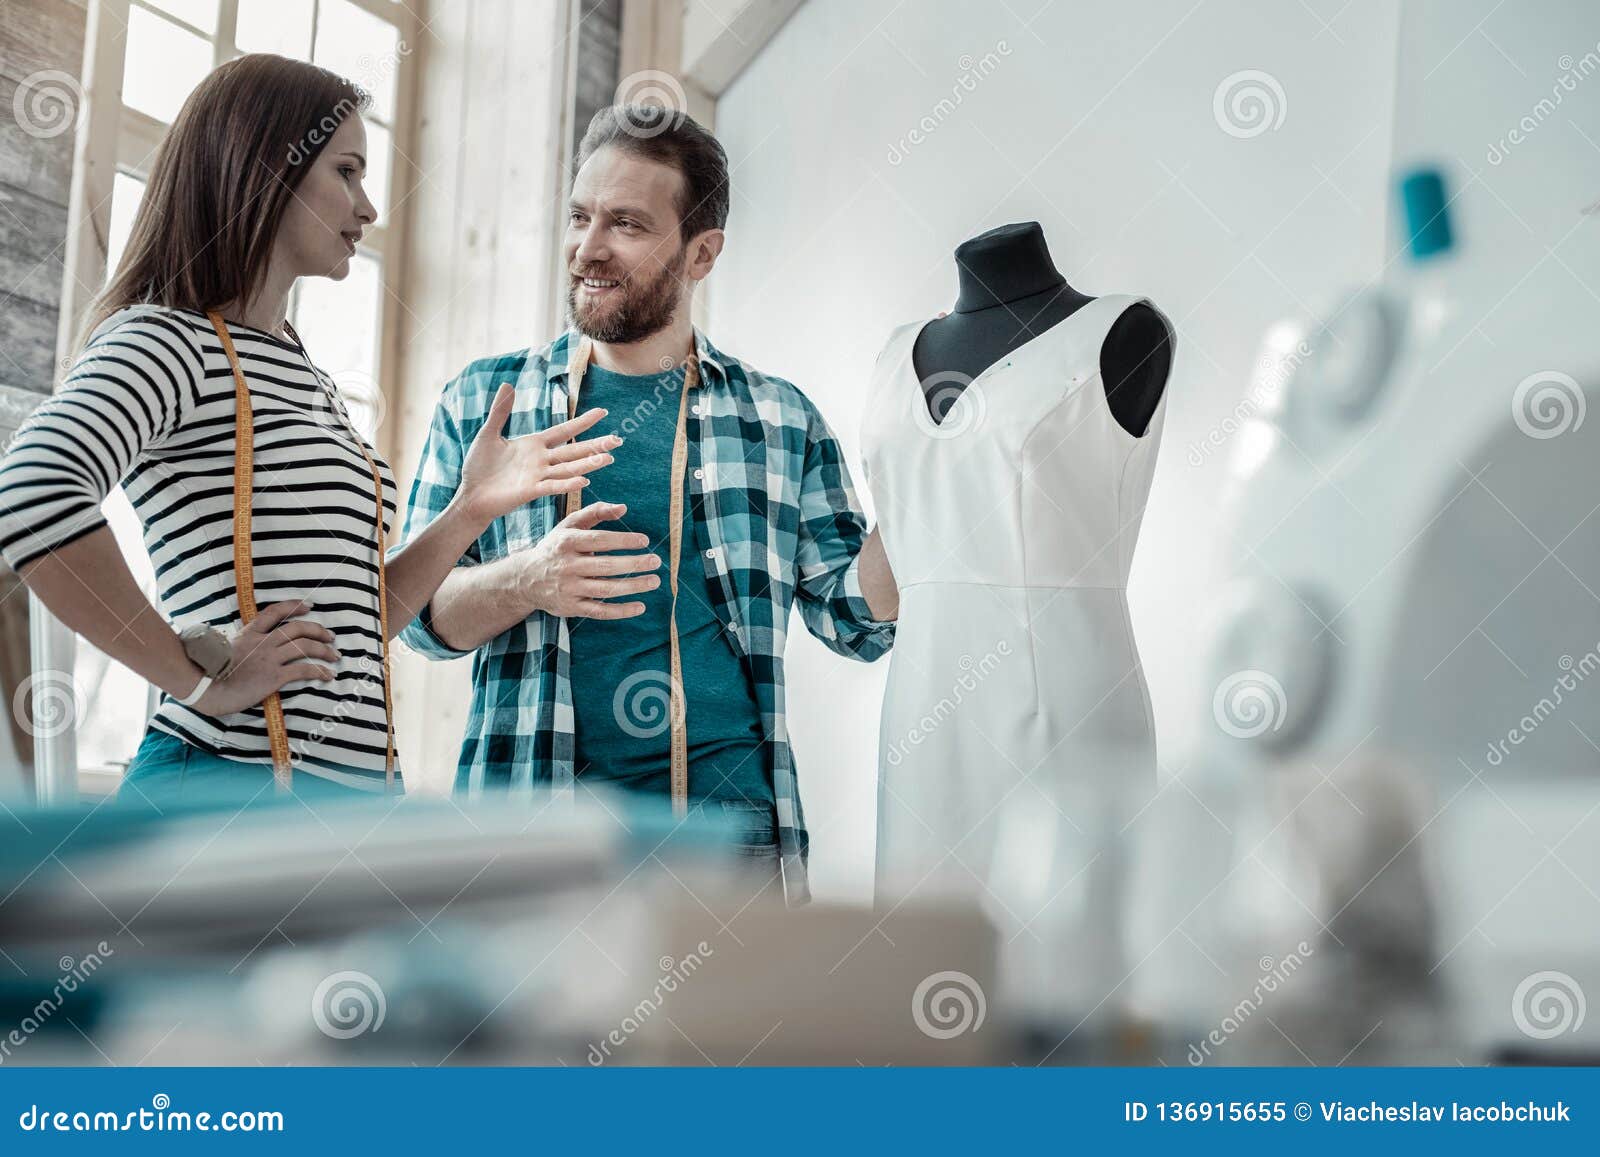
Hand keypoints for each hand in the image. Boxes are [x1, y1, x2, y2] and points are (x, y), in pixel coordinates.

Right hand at [190, 600, 339, 715]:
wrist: (203, 687)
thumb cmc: (208, 672)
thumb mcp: (223, 650)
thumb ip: (240, 645)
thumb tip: (245, 647)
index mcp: (249, 633)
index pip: (274, 612)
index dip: (293, 606)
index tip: (308, 606)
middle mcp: (262, 642)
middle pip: (298, 628)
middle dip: (318, 630)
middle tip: (331, 636)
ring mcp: (269, 658)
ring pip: (305, 647)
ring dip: (324, 651)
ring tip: (335, 656)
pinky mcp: (273, 676)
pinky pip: (303, 670)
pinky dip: (320, 671)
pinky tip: (328, 675)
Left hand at [458, 383, 620, 523]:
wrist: (470, 494)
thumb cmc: (478, 466)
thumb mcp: (488, 433)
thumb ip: (501, 411)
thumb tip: (507, 384)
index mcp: (534, 445)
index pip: (563, 431)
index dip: (582, 422)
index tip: (602, 412)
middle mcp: (541, 460)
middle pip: (574, 450)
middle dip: (596, 445)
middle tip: (618, 440)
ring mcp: (537, 476)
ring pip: (568, 468)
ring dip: (589, 464)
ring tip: (608, 458)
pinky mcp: (530, 491)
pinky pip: (552, 487)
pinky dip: (567, 484)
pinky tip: (584, 480)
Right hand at [518, 501, 661, 618]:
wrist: (525, 579)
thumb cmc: (556, 548)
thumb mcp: (569, 526)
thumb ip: (595, 513)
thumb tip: (623, 508)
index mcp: (566, 542)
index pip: (598, 540)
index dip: (622, 540)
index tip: (644, 541)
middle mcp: (566, 566)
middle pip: (604, 566)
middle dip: (633, 564)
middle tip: (656, 561)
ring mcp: (569, 588)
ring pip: (605, 589)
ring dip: (632, 586)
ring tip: (654, 581)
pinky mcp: (571, 607)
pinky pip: (599, 611)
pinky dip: (621, 611)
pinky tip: (640, 607)